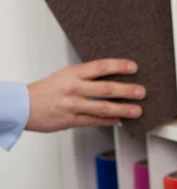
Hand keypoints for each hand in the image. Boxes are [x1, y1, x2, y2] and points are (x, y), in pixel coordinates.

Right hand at [26, 59, 145, 131]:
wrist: (24, 106)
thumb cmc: (48, 89)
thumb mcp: (67, 75)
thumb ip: (88, 76)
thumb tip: (113, 76)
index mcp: (74, 74)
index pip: (101, 67)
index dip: (119, 66)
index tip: (134, 68)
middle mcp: (75, 88)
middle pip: (106, 89)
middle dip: (127, 91)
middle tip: (141, 92)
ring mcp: (73, 105)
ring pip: (102, 108)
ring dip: (123, 109)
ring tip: (136, 110)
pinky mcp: (71, 120)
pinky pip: (94, 121)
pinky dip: (108, 121)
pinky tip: (118, 120)